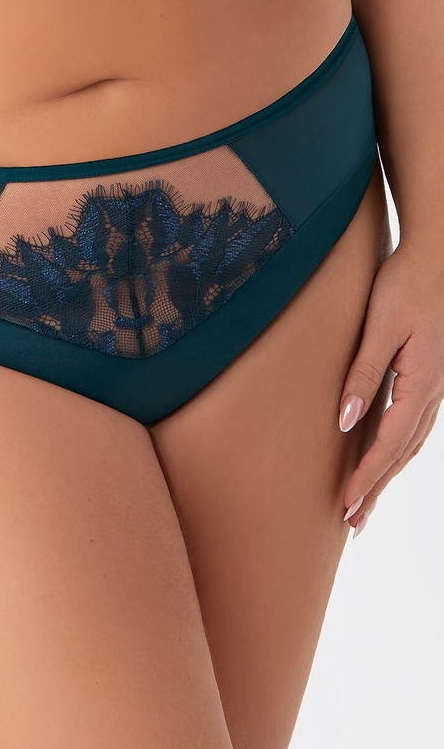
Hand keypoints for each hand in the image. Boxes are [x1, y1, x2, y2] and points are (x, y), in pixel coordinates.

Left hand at [339, 242, 443, 535]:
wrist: (434, 258)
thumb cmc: (404, 286)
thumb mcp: (380, 327)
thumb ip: (364, 374)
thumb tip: (346, 421)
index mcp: (420, 384)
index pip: (388, 444)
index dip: (367, 477)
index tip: (346, 505)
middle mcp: (433, 392)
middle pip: (402, 453)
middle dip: (377, 488)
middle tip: (353, 522)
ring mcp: (436, 386)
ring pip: (411, 444)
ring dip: (388, 474)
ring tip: (365, 502)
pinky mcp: (431, 377)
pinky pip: (415, 426)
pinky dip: (399, 451)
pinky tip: (388, 459)